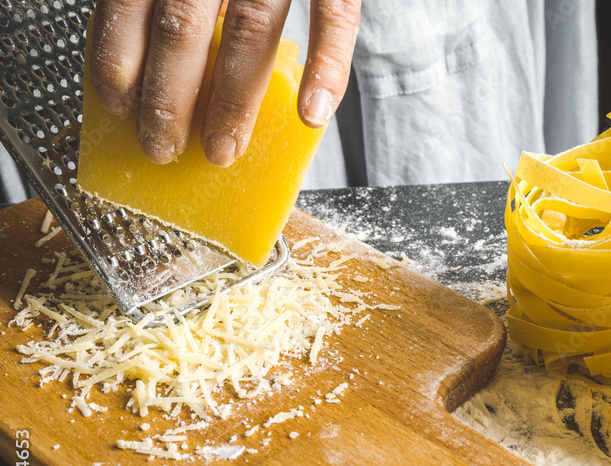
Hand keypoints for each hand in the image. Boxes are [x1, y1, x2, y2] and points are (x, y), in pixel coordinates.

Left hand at [89, 0, 361, 166]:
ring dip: (232, 101)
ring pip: (249, 32)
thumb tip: (145, 49)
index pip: (130, 2)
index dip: (118, 58)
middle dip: (167, 98)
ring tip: (222, 149)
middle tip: (161, 146)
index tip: (117, 104)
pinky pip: (334, 17)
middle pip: (182, 28)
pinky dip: (326, 68)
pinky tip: (312, 113)